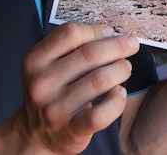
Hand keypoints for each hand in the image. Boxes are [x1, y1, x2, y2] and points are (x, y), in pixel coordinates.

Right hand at [0, 23, 139, 153]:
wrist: (37, 135)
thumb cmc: (52, 92)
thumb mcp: (48, 66)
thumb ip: (72, 48)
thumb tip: (110, 33)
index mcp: (35, 60)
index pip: (70, 33)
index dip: (97, 30)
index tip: (111, 32)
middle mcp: (41, 83)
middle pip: (89, 54)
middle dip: (117, 46)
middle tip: (131, 45)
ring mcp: (55, 108)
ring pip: (99, 80)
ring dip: (120, 69)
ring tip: (125, 68)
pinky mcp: (71, 129)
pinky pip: (102, 113)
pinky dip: (117, 100)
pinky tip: (120, 93)